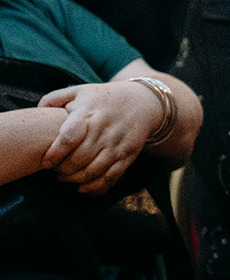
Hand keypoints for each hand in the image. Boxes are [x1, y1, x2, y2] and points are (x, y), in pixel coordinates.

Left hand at [39, 81, 157, 194]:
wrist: (144, 102)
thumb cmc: (104, 98)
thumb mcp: (80, 91)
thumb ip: (54, 98)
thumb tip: (36, 110)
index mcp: (88, 113)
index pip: (68, 138)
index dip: (54, 154)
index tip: (46, 163)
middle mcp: (104, 130)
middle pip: (79, 159)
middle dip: (63, 171)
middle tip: (55, 172)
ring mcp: (117, 144)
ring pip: (94, 171)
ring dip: (76, 180)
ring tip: (66, 179)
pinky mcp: (128, 155)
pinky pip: (111, 176)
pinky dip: (96, 187)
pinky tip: (84, 188)